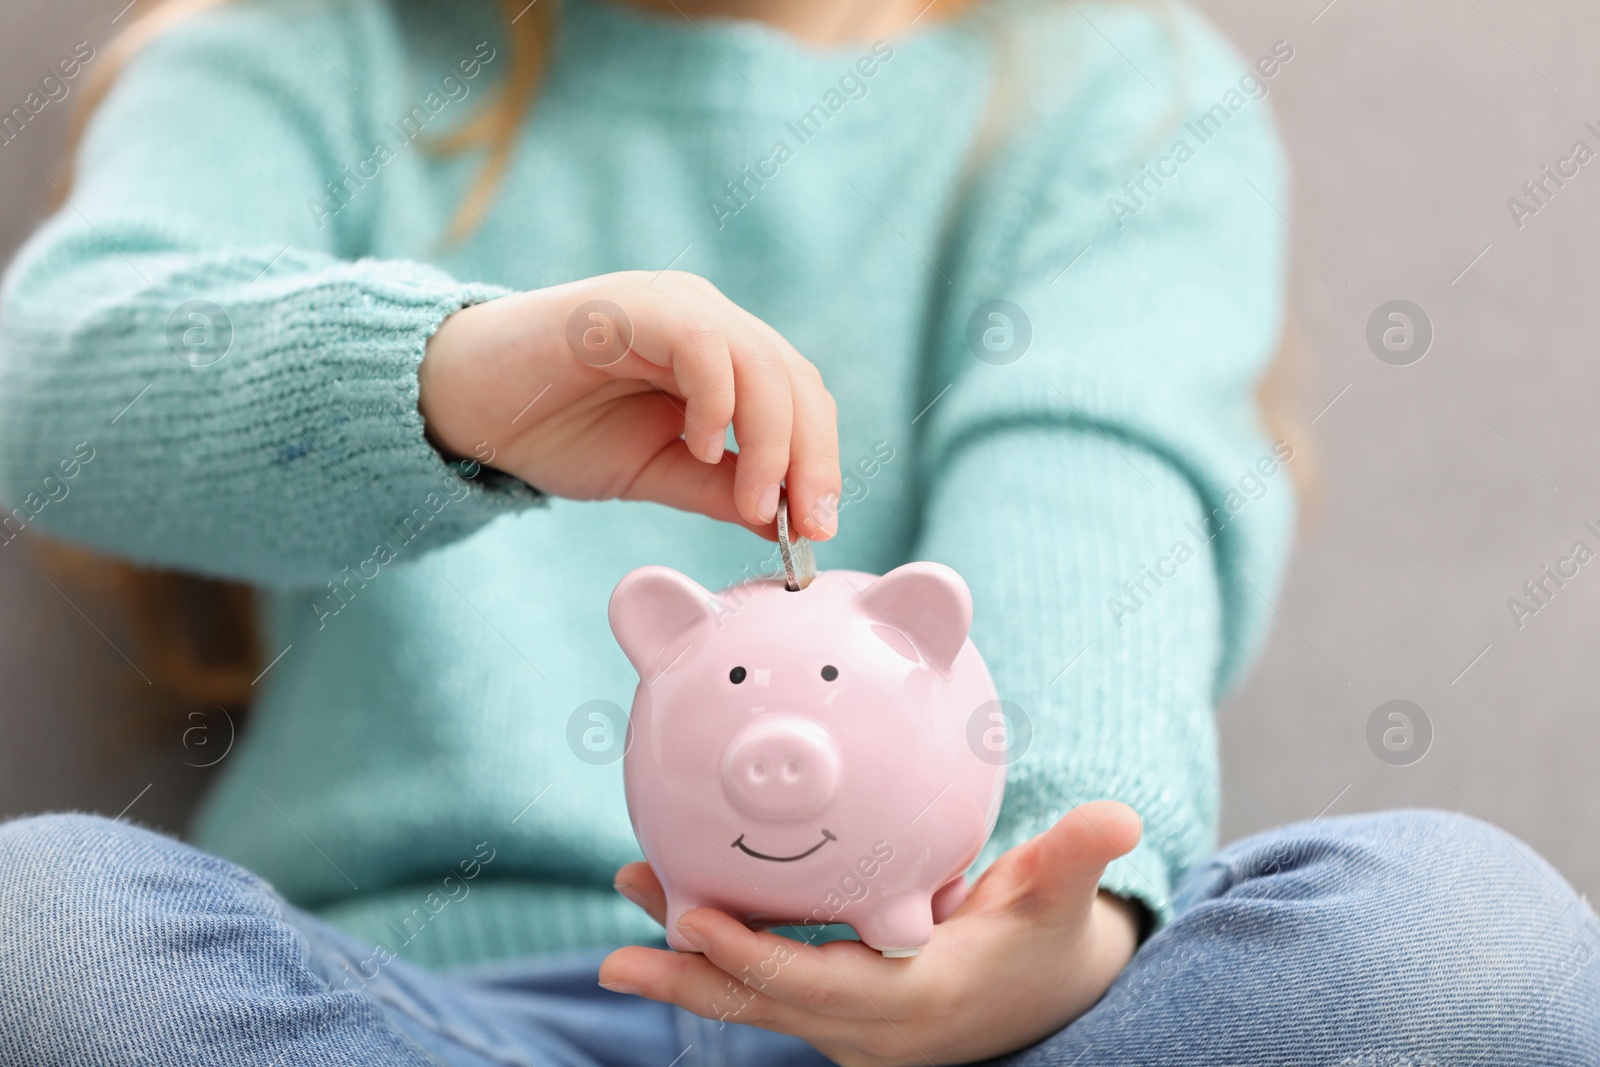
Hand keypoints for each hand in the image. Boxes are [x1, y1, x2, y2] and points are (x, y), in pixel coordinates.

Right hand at [418, 271, 841, 539]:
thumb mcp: (657, 473)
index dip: (820, 460)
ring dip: (770, 442)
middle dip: (811, 458)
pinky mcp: (631, 306)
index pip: (801, 398)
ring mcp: (671, 306)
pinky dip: (716, 402)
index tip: (817, 528)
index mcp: (722, 354)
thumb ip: (721, 489)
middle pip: (795, 380)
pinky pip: (702, 345)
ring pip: (760, 363)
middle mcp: (706, 319)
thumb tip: (788, 522)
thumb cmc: (557, 431)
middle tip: (805, 526)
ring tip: (755, 504)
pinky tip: (696, 446)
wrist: (463, 405)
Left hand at [599, 801, 1143, 1065]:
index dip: (750, 958)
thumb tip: (1116, 817)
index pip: (815, 986)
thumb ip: (1076, 857)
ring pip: (755, 1001)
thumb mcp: (1060, 898)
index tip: (689, 920)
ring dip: (689, 964)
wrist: (1048, 996)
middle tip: (615, 961)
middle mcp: (869, 1029)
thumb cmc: (1046, 937)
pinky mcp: (838, 1016)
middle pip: (763, 1006)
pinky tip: (678, 907)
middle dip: (688, 979)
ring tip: (630, 908)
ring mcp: (848, 1030)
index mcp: (913, 1000)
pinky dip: (719, 956)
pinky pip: (767, 988)